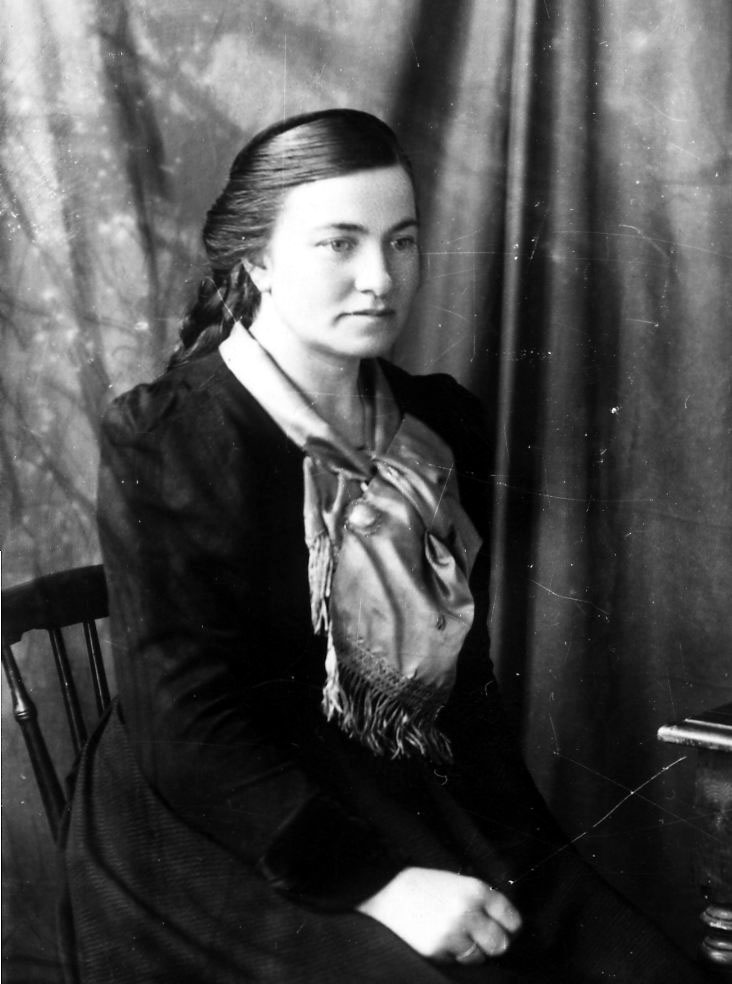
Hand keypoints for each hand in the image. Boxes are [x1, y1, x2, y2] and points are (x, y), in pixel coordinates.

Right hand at [356, 867, 520, 963]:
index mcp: (474, 889)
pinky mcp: (438, 951)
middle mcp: (468, 911)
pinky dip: (450, 956)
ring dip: (470, 952)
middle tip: (481, 939)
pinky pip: (456, 962)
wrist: (382, 898)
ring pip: (478, 956)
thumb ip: (474, 897)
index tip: (505, 930)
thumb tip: (498, 918)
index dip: (509, 926)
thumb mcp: (450, 881)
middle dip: (493, 944)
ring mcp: (453, 933)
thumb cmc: (417, 888)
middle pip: (500, 943)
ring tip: (452, 937)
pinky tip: (436, 941)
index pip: (511, 917)